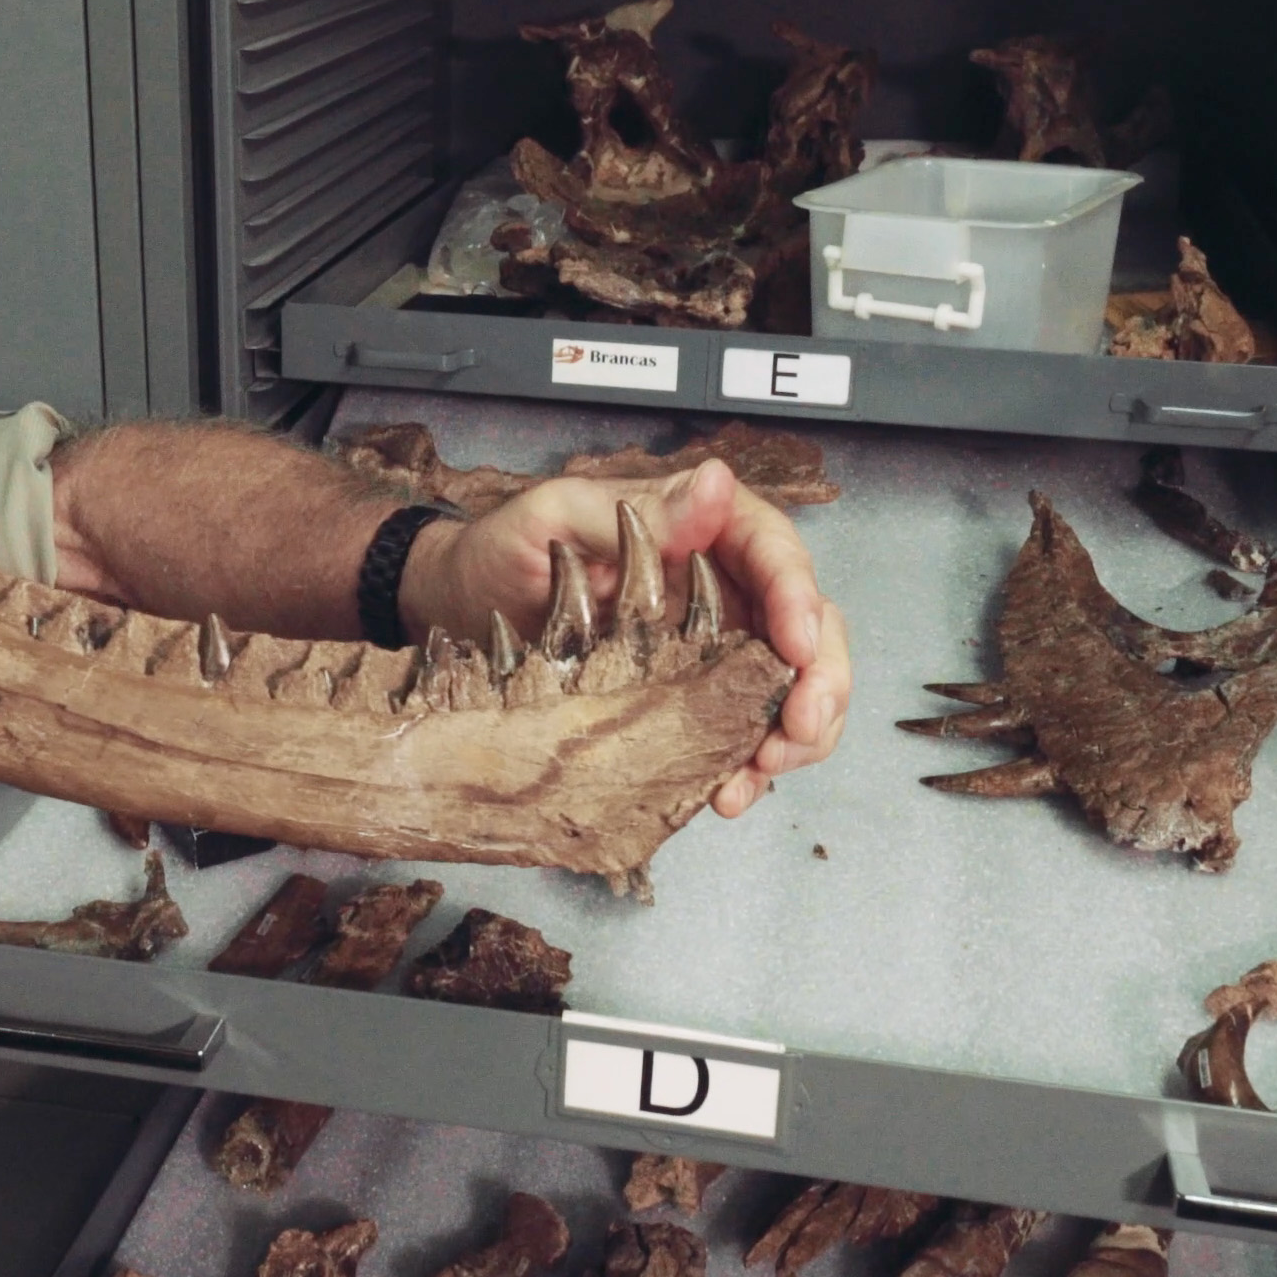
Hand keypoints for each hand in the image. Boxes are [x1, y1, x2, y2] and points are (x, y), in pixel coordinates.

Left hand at [407, 459, 850, 816]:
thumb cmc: (503, 549)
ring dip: (792, 734)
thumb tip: (716, 485)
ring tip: (760, 773)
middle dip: (818, 683)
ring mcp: (712, 643)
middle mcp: (722, 583)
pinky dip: (749, 763)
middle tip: (796, 732)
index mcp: (702, 527)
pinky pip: (741, 727)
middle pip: (806, 625)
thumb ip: (641, 509)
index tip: (796, 648)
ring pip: (788, 684)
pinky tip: (727, 791)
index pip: (776, 554)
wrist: (458, 609)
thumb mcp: (558, 514)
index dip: (800, 601)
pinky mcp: (691, 694)